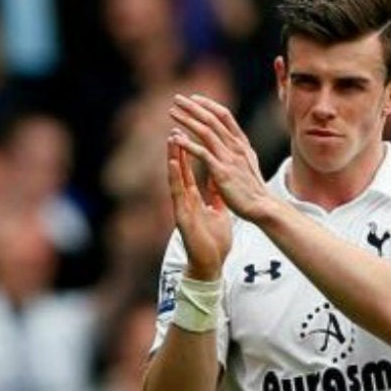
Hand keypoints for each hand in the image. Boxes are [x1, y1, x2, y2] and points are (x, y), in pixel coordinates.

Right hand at [167, 133, 232, 279]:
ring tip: (171, 139)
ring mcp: (182, 207)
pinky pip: (178, 195)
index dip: (189, 152)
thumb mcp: (218, 212)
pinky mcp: (182, 217)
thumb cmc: (213, 240)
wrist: (210, 264)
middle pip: (181, 170)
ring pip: (176, 179)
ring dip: (173, 159)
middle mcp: (185, 200)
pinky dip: (176, 179)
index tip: (189, 133)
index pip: (191, 171)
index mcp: (194, 198)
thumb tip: (218, 180)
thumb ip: (216, 196)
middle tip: (176, 127)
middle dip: (178, 149)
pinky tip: (174, 164)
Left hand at [168, 94, 271, 221]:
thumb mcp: (249, 162)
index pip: (224, 116)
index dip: (208, 105)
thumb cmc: (253, 188)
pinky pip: (202, 153)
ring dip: (187, 120)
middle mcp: (236, 147)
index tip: (194, 98)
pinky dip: (188, 144)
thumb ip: (239, 150)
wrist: (262, 206)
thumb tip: (232, 140)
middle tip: (177, 98)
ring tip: (172, 113)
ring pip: (205, 132)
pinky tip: (176, 139)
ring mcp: (229, 158)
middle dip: (193, 107)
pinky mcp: (222, 172)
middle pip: (212, 119)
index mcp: (242, 143)